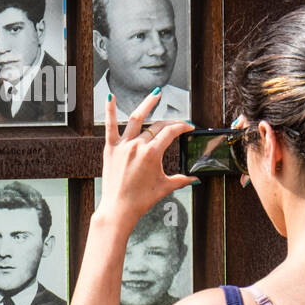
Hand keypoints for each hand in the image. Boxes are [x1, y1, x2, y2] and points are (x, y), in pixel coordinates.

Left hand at [97, 90, 197, 226]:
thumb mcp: (164, 187)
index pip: (170, 132)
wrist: (118, 209)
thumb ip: (181, 180)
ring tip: (156, 95)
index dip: (182, 127)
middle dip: (170, 123)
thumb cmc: (140, 200)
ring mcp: (123, 146)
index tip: (188, 127)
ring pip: (136, 119)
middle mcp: (137, 146)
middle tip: (177, 124)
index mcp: (152, 153)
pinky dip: (110, 110)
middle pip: (157, 127)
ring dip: (147, 104)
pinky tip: (110, 96)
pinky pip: (110, 126)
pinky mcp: (110, 149)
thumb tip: (195, 178)